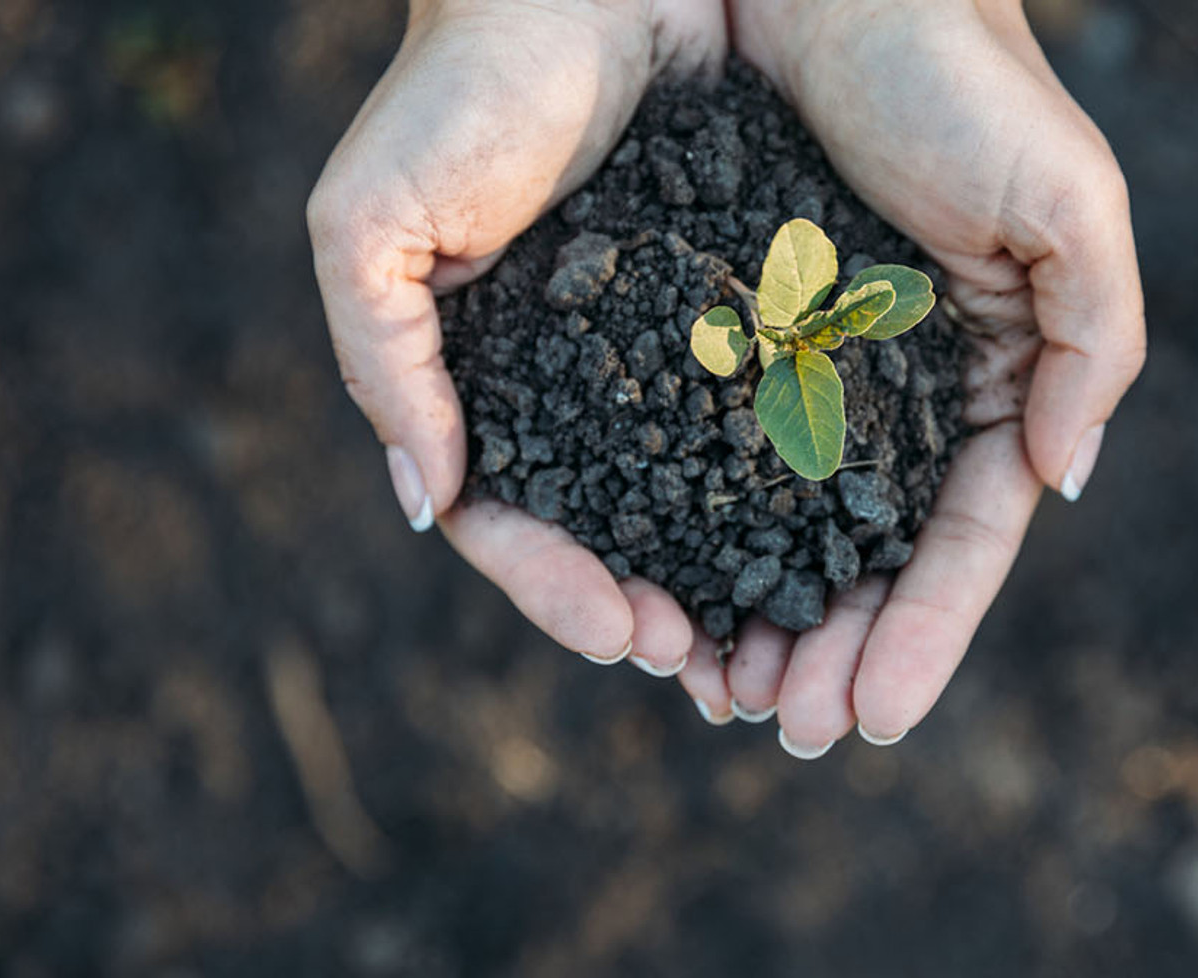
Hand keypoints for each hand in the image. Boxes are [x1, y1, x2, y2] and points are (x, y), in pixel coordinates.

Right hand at [307, 0, 727, 665]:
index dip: (557, 588)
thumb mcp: (370, 223)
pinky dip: (787, 488)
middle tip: (712, 669)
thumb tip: (427, 506)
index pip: (509, 522)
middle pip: (610, 533)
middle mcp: (575, 385)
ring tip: (776, 641)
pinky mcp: (739, 308)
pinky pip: (765, 413)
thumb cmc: (458, 88)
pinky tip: (827, 538)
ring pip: (692, 496)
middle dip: (652, 609)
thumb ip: (386, 364)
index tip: (624, 631)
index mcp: (484, 384)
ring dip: (727, 578)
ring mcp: (659, 353)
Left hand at [677, 0, 1145, 754]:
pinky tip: (659, 594)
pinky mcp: (720, 326)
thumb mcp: (1069, 199)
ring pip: (782, 523)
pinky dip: (688, 529)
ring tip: (722, 696)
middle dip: (835, 651)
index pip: (966, 535)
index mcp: (988, 372)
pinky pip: (702, 447)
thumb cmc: (960, 72)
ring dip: (760, 617)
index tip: (876, 719)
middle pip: (869, 554)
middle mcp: (896, 385)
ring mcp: (806, 362)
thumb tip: (1063, 477)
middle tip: (787, 731)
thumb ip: (1090, 339)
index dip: (925, 633)